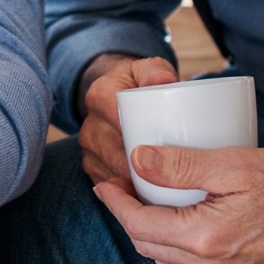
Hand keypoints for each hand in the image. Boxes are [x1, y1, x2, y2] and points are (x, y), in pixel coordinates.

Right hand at [77, 54, 177, 184]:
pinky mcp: (92, 167)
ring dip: (137, 182)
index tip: (165, 144)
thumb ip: (156, 71)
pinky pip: (110, 186)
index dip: (138, 134)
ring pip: (112, 173)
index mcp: (99, 95)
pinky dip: (128, 192)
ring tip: (166, 185)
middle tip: (174, 172)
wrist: (118, 95)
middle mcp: (89, 124)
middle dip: (143, 165)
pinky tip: (148, 193)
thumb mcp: (150, 69)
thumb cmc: (140, 84)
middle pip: (115, 152)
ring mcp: (88, 149)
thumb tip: (164, 81)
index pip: (116, 117)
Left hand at [91, 142, 263, 263]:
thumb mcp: (234, 164)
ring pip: (170, 261)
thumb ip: (183, 164)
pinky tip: (184, 224)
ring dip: (153, 234)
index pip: (139, 226)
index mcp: (206, 241)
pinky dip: (179, 249)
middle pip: (150, 246)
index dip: (116, 203)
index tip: (105, 183)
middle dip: (130, 218)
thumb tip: (137, 159)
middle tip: (123, 187)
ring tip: (148, 202)